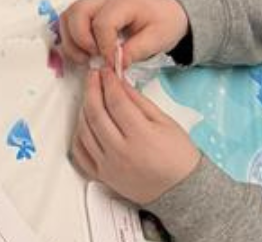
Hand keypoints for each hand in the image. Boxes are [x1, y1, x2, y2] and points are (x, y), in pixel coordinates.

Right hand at [59, 0, 188, 68]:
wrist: (165, 7)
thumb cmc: (163, 20)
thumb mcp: (160, 37)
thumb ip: (138, 50)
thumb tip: (117, 64)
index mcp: (125, 2)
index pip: (104, 22)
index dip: (105, 46)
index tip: (113, 64)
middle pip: (77, 12)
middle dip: (80, 39)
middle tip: (93, 58)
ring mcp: (93, 2)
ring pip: (68, 15)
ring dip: (70, 40)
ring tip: (85, 58)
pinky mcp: (88, 10)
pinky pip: (68, 20)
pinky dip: (69, 37)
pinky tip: (83, 52)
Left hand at [71, 69, 199, 204]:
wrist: (183, 191)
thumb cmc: (179, 157)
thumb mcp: (165, 122)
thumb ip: (139, 101)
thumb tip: (119, 82)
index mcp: (141, 138)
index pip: (116, 101)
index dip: (109, 82)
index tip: (107, 70)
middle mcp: (121, 153)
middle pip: (96, 113)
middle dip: (92, 89)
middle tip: (94, 76)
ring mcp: (108, 166)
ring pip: (84, 130)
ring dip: (84, 108)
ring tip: (91, 95)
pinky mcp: (102, 176)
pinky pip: (80, 152)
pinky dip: (78, 134)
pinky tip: (85, 122)